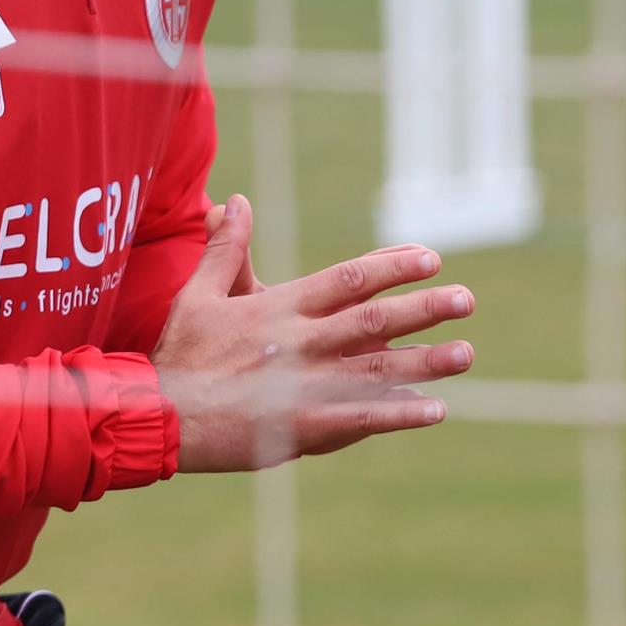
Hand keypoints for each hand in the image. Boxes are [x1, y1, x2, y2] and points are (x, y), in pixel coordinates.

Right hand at [150, 194, 474, 472]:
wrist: (160, 415)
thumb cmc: (179, 354)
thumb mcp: (198, 293)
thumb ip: (225, 247)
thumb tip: (236, 200)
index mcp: (279, 307)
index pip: (348, 279)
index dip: (392, 266)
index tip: (430, 258)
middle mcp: (300, 342)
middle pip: (374, 320)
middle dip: (424, 309)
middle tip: (465, 299)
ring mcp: (305, 386)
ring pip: (377, 369)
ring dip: (426, 361)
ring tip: (466, 352)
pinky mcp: (303, 426)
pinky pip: (362, 419)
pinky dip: (400, 413)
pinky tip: (434, 410)